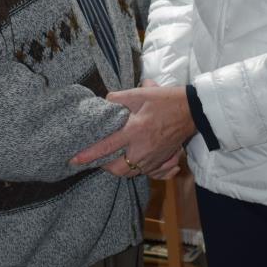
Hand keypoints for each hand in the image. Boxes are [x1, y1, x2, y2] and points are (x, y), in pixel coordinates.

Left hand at [71, 87, 194, 174]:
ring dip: (120, 168)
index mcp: (135, 131)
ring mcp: (154, 158)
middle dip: (104, 167)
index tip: (74, 160)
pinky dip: (137, 170)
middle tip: (99, 158)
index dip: (89, 154)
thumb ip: (119, 98)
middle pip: (117, 169)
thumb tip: (105, 102)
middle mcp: (143, 148)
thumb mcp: (140, 93)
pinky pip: (146, 173)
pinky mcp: (162, 160)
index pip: (107, 146)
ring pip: (131, 173)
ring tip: (114, 159)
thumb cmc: (165, 100)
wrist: (192, 110)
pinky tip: (134, 161)